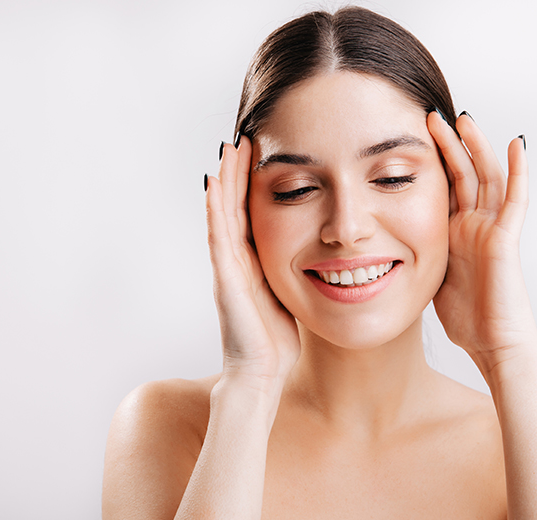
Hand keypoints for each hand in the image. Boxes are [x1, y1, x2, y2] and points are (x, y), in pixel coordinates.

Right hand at [206, 138, 300, 393]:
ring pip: (224, 212)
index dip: (255, 183)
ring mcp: (228, 266)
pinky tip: (215, 181)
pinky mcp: (226, 277)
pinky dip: (216, 207)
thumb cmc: (278, 340)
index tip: (265, 153)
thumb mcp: (292, 294)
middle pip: (235, 204)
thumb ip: (296, 272)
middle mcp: (237, 259)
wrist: (261, 374)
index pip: (253, 212)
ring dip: (227, 179)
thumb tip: (320, 254)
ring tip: (233, 146)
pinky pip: (219, 235)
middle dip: (239, 171)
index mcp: (254, 261)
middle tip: (246, 136)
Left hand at [428, 111, 536, 373]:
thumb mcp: (431, 275)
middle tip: (432, 115)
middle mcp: (474, 225)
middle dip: (450, 145)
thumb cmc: (466, 317)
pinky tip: (517, 144)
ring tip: (464, 118)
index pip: (444, 187)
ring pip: (487, 177)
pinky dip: (519, 171)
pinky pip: (515, 199)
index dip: (434, 162)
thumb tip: (390, 243)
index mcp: (454, 233)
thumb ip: (421, 253)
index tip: (414, 136)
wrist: (491, 343)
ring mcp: (491, 229)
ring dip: (477, 147)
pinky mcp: (506, 239)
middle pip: (463, 174)